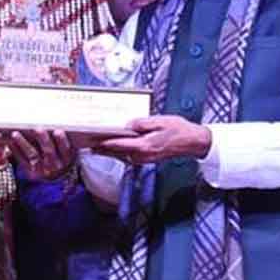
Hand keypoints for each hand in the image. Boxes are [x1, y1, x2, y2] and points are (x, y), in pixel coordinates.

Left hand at [10, 129, 75, 180]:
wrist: (55, 173)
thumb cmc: (60, 152)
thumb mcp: (66, 146)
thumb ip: (62, 135)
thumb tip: (56, 114)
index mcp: (66, 157)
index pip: (65, 149)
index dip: (61, 141)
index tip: (58, 131)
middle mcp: (55, 164)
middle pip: (48, 151)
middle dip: (43, 139)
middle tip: (37, 128)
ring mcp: (43, 169)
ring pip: (33, 155)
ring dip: (23, 143)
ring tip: (15, 134)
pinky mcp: (31, 171)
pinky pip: (23, 160)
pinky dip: (16, 151)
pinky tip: (10, 142)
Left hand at [93, 115, 210, 164]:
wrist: (192, 142)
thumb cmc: (178, 130)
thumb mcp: (160, 121)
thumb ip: (142, 123)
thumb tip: (128, 125)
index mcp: (145, 146)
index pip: (119, 145)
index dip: (105, 143)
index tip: (93, 141)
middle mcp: (142, 155)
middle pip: (117, 153)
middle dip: (102, 149)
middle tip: (88, 145)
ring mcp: (145, 159)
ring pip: (122, 156)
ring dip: (109, 152)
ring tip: (95, 147)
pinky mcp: (147, 159)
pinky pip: (128, 157)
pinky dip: (119, 153)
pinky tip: (113, 148)